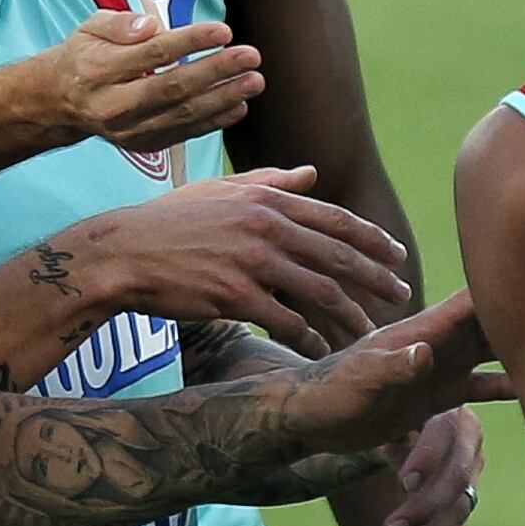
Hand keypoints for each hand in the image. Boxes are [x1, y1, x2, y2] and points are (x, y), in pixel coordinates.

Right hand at [48, 5, 263, 155]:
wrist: (62, 103)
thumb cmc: (85, 56)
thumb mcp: (90, 28)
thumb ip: (119, 24)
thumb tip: (150, 26)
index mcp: (98, 71)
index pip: (152, 55)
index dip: (191, 42)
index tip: (224, 31)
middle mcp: (113, 106)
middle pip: (172, 88)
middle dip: (216, 72)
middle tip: (251, 56)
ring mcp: (129, 131)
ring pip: (182, 115)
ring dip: (224, 98)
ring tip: (254, 80)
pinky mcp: (143, 145)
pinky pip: (184, 134)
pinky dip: (215, 121)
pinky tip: (239, 105)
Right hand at [86, 171, 410, 352]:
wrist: (123, 252)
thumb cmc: (171, 221)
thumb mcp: (221, 191)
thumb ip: (271, 182)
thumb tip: (312, 174)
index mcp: (267, 199)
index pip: (335, 219)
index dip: (373, 240)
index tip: (398, 257)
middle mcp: (266, 226)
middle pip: (338, 256)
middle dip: (376, 279)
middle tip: (402, 296)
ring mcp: (251, 261)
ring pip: (320, 292)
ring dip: (351, 315)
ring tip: (369, 332)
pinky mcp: (234, 296)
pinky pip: (287, 322)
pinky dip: (310, 340)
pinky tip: (323, 352)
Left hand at [289, 291, 512, 450]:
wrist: (312, 416)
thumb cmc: (328, 396)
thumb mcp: (356, 384)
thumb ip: (390, 367)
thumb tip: (424, 352)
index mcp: (424, 332)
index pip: (474, 302)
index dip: (509, 284)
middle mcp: (441, 342)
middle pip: (496, 318)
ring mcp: (443, 365)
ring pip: (497, 349)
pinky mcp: (440, 392)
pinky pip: (486, 385)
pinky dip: (514, 385)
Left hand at [379, 405, 485, 525]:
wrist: (390, 434)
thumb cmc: (381, 418)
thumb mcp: (380, 412)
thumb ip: (377, 414)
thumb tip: (365, 417)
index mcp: (447, 412)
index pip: (446, 434)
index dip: (428, 459)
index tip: (403, 483)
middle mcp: (467, 442)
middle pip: (458, 478)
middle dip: (426, 507)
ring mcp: (470, 475)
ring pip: (461, 509)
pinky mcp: (463, 503)